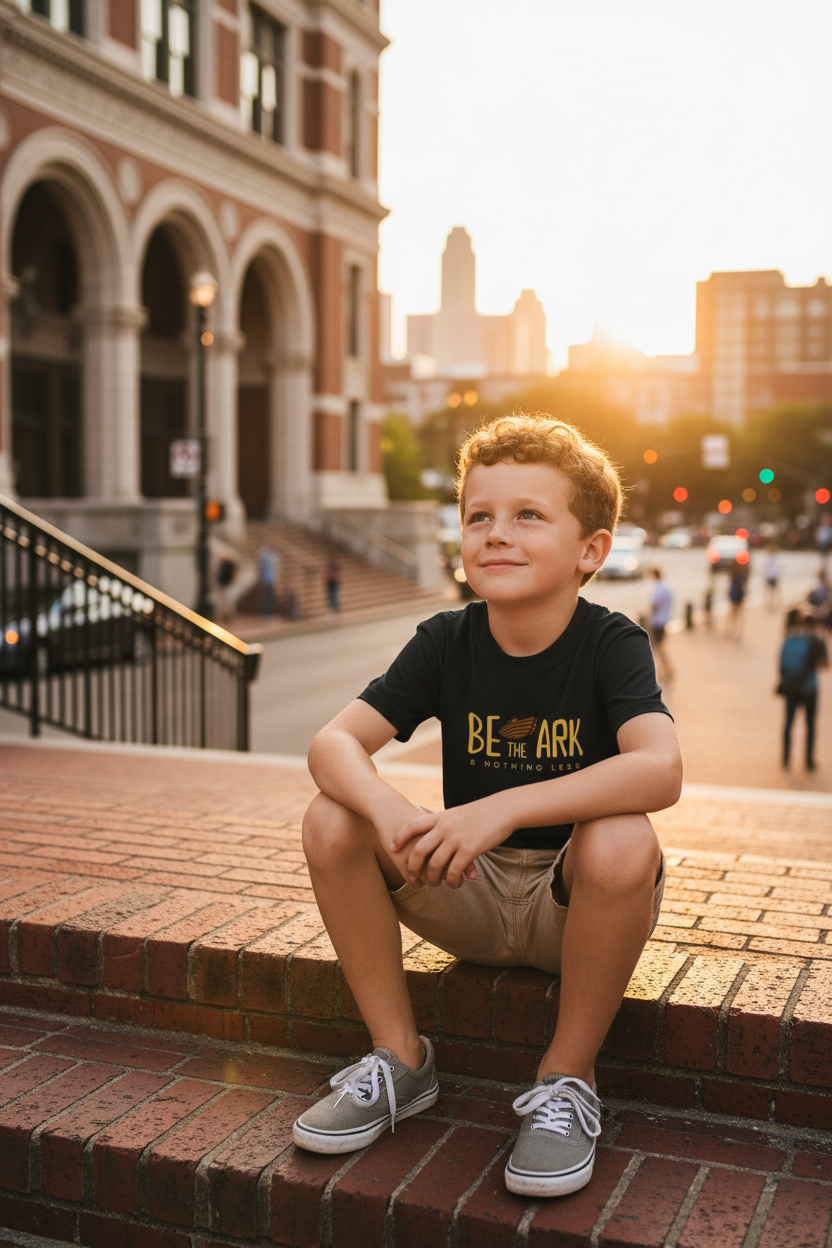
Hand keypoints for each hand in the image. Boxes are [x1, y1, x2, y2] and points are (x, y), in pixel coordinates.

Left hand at [390, 799, 512, 889]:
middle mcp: (445, 827)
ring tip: (434, 884)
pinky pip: (453, 871)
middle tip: (412, 876)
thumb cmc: (481, 812)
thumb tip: (434, 837)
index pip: (412, 825)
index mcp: (440, 817)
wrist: (503, 809)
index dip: (400, 837)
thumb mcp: (457, 814)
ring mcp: (456, 839)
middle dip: (412, 867)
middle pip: (419, 850)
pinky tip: (454, 884)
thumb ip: (444, 824)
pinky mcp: (469, 850)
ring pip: (435, 865)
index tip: (391, 847)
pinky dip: (451, 881)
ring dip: (432, 878)